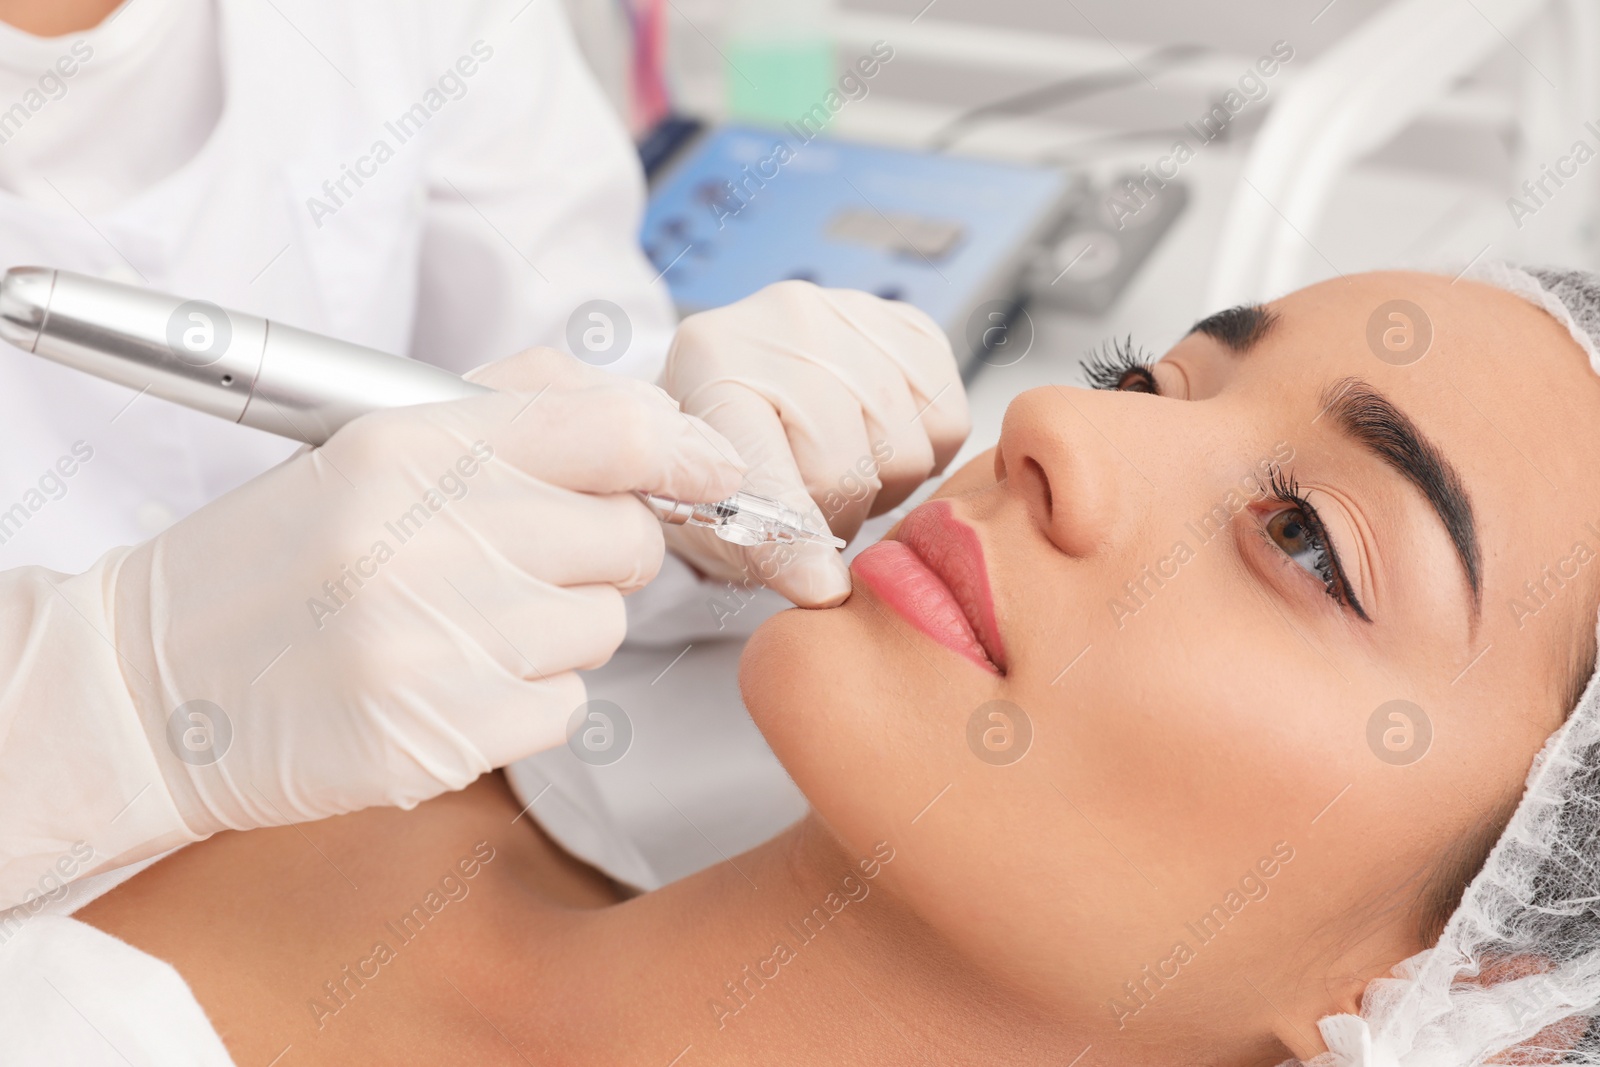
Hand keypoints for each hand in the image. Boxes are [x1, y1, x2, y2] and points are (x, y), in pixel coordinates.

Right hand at [110, 348, 742, 836]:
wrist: (150, 686)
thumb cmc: (281, 556)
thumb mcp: (370, 441)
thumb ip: (516, 404)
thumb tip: (652, 412)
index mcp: (410, 445)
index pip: (616, 431)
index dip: (685, 451)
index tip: (705, 471)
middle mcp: (429, 538)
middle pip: (627, 539)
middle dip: (595, 552)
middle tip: (516, 560)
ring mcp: (437, 644)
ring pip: (603, 628)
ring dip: (556, 628)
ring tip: (457, 622)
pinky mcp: (443, 737)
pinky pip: (566, 706)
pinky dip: (526, 699)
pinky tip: (445, 682)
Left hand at [660, 281, 969, 605]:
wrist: (748, 378)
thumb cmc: (725, 452)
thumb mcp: (710, 504)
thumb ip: (759, 543)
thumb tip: (825, 586)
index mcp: (711, 363)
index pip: (763, 465)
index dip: (794, 539)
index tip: (820, 588)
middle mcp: (782, 323)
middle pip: (846, 469)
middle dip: (836, 515)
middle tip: (815, 508)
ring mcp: (851, 314)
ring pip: (907, 452)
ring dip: (883, 485)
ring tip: (846, 466)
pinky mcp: (907, 324)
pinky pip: (948, 422)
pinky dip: (925, 449)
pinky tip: (880, 438)